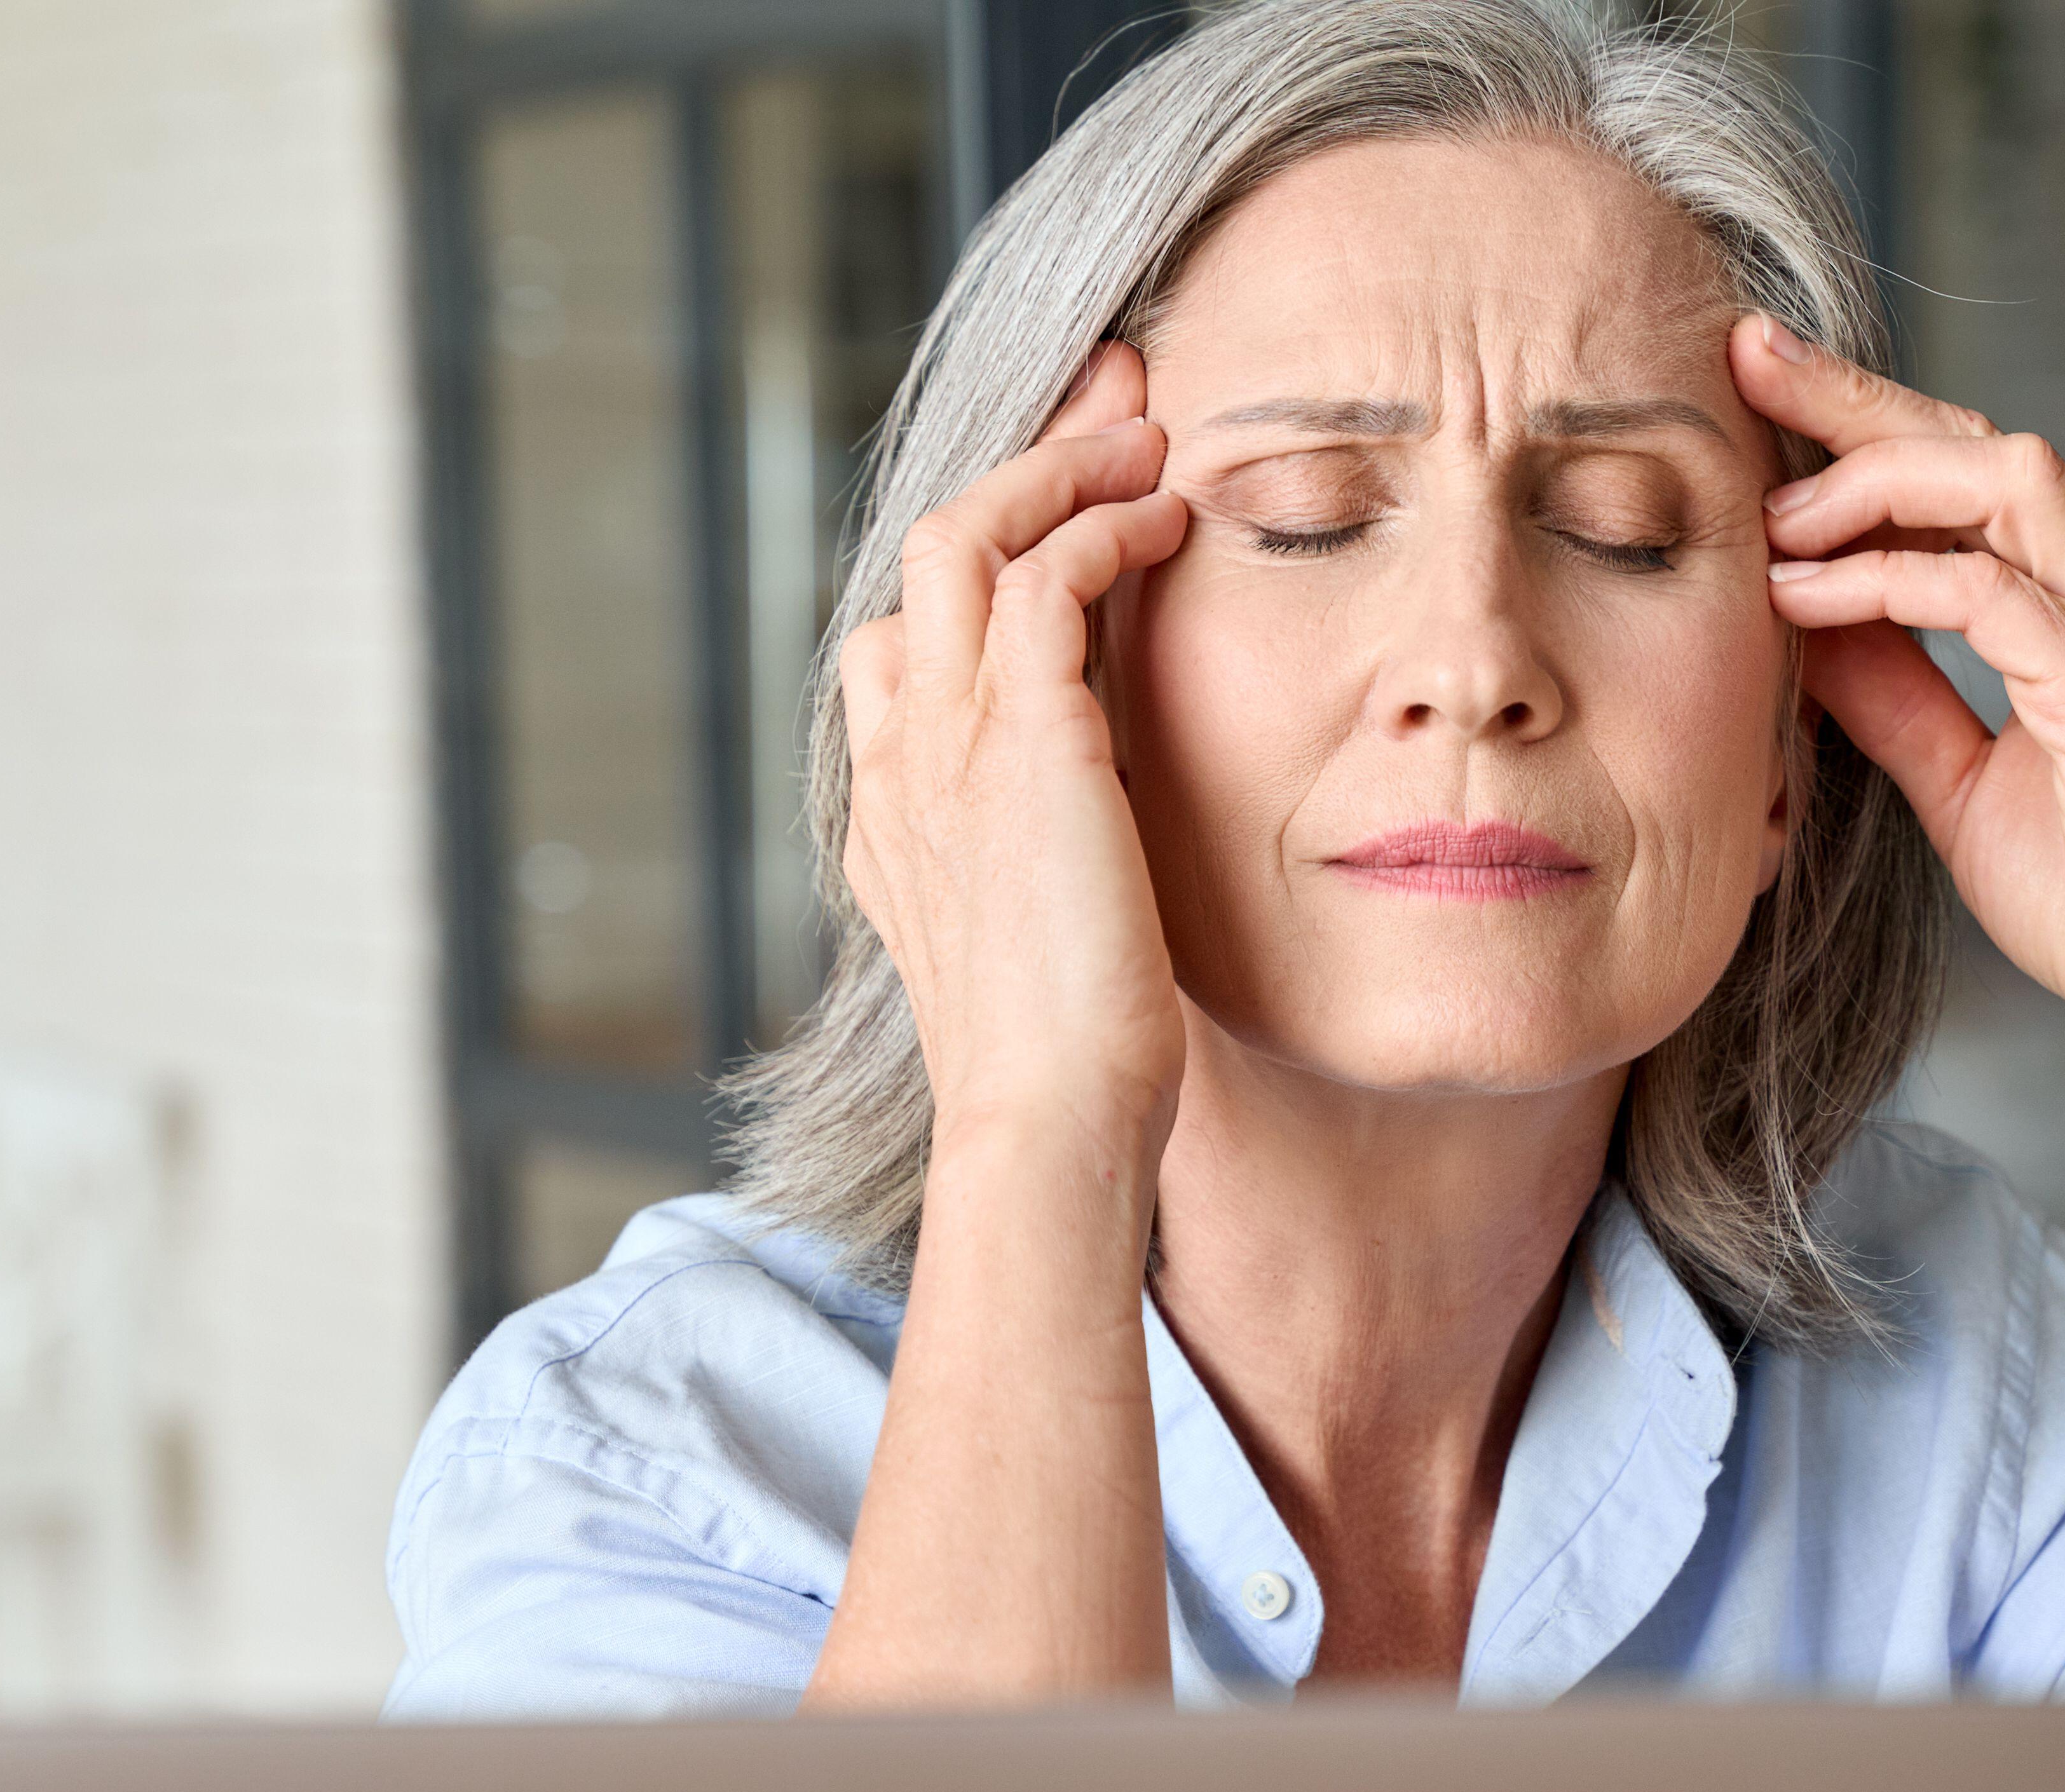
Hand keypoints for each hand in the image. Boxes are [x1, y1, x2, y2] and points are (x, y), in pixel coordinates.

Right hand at [839, 343, 1192, 1143]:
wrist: (1051, 1122)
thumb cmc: (1074, 1059)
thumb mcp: (1048, 930)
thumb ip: (1053, 855)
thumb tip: (1104, 827)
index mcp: (898, 807)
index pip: (906, 633)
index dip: (981, 550)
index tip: (1068, 499)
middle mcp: (904, 759)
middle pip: (930, 546)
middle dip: (1022, 455)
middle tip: (1113, 396)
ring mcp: (949, 745)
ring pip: (970, 532)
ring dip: (1062, 463)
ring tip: (1148, 430)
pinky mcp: (1024, 744)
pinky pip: (1044, 579)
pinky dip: (1101, 527)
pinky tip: (1166, 519)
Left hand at [1734, 316, 2064, 1055]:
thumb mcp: (1964, 786)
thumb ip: (1895, 700)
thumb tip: (1805, 630)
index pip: (1975, 475)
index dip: (1869, 426)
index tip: (1763, 394)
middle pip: (1985, 441)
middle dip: (1859, 395)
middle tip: (1747, 354)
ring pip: (2003, 476)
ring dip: (1873, 477)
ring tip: (1772, 517)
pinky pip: (1992, 589)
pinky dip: (1889, 578)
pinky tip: (1805, 596)